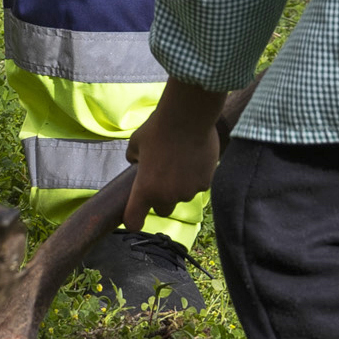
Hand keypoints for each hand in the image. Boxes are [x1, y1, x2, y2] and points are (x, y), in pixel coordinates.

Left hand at [121, 77, 225, 226]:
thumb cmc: (157, 128)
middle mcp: (167, 196)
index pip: (134, 221)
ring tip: (180, 162)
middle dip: (160, 199)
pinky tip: (193, 158)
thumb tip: (137, 163)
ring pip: (182, 197)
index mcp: (145, 189)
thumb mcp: (135, 143)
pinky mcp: (206, 183)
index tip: (134, 219)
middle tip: (161, 178)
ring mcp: (188, 191)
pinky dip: (195, 177)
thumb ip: (134, 159)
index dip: (132, 221)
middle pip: (162, 210)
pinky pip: (197, 186)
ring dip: (179, 186)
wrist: (188, 117)